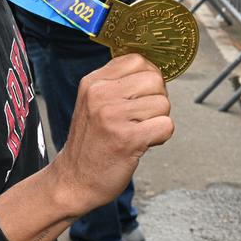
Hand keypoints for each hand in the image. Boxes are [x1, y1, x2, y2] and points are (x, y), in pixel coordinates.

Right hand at [51, 54, 172, 214]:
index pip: (137, 60)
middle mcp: (100, 94)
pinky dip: (161, 137)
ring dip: (159, 120)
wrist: (74, 180)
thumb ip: (117, 84)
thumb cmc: (90, 143)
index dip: (148, 78)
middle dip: (157, 99)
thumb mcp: (92, 103)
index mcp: (92, 82)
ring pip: (164, 103)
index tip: (141, 96)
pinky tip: (143, 143)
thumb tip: (153, 72)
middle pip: (155, 79)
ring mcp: (113, 116)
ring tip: (139, 131)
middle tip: (142, 117)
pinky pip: (166, 126)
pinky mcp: (128, 139)